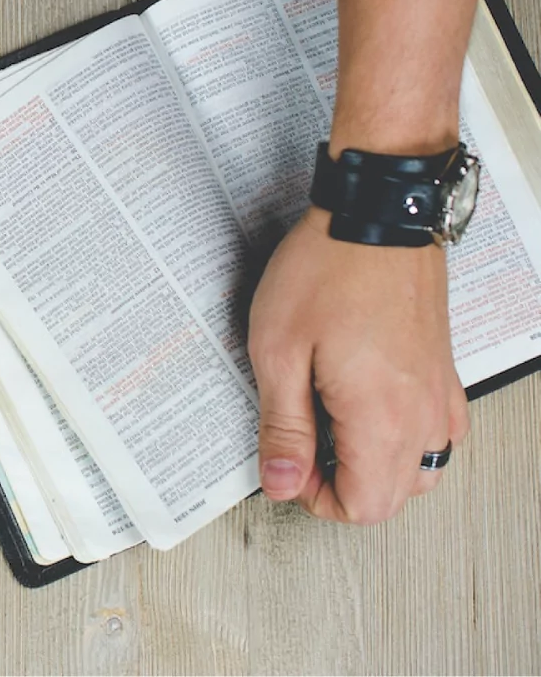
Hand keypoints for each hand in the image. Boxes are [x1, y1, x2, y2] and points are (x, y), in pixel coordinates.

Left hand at [248, 206, 468, 522]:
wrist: (376, 214)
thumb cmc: (327, 269)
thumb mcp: (278, 350)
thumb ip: (283, 426)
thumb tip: (282, 482)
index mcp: (381, 417)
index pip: (364, 506)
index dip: (317, 498)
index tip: (288, 466)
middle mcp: (421, 413)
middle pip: (394, 497)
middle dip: (344, 487)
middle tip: (302, 447)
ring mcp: (438, 392)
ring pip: (421, 469)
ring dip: (376, 467)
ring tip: (330, 427)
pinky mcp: (442, 370)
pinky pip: (438, 432)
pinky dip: (405, 439)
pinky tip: (367, 409)